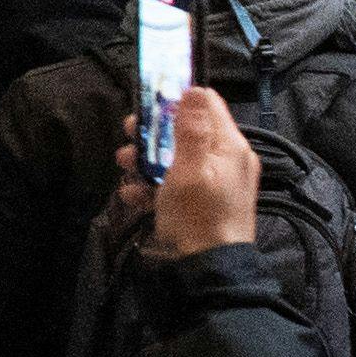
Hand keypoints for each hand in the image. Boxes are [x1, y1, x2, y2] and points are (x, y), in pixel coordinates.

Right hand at [139, 87, 258, 257]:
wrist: (208, 268)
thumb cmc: (198, 216)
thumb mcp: (189, 170)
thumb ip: (191, 129)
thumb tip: (194, 88)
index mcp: (229, 147)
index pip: (208, 103)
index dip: (177, 99)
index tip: (148, 107)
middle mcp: (226, 159)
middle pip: (186, 131)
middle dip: (153, 135)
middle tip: (129, 141)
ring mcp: (215, 181)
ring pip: (176, 157)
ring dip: (147, 162)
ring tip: (126, 171)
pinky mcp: (203, 201)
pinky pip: (176, 183)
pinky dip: (154, 186)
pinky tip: (136, 196)